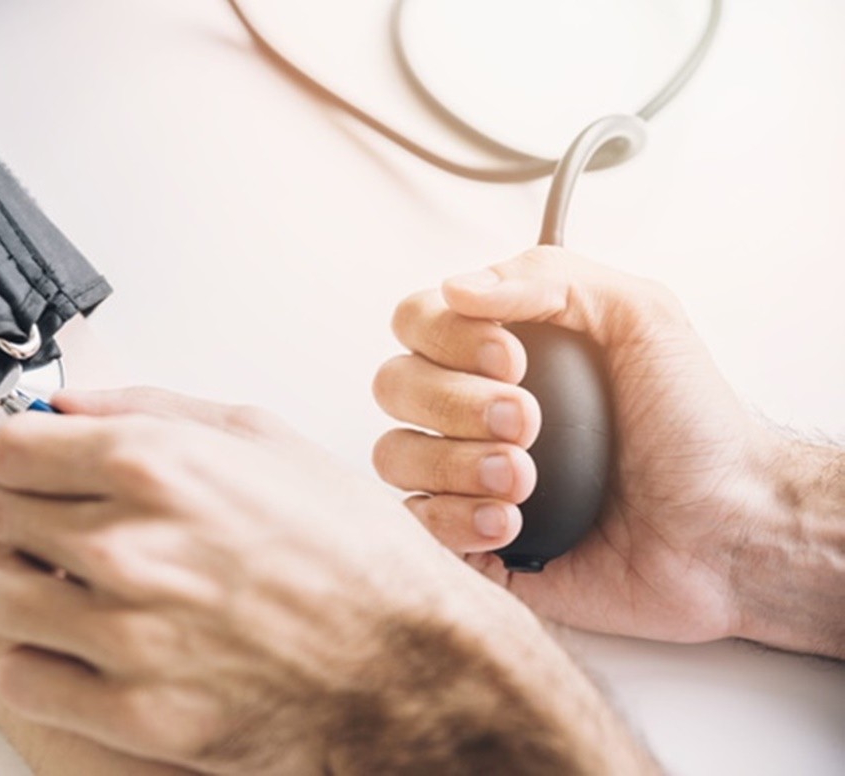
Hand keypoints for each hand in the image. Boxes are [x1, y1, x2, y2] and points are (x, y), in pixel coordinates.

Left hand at [0, 388, 636, 773]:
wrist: (412, 663)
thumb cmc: (351, 550)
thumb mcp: (265, 440)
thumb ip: (152, 410)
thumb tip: (66, 407)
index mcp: (158, 466)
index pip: (12, 449)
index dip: (29, 458)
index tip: (46, 473)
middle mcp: (129, 547)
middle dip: (32, 521)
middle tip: (76, 535)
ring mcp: (126, 638)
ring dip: (22, 592)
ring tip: (72, 594)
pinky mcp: (135, 716)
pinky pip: (23, 680)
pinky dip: (44, 665)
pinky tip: (88, 653)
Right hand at [373, 246, 777, 643]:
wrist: (728, 529)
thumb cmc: (696, 429)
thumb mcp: (643, 316)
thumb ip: (550, 278)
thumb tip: (458, 287)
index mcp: (505, 351)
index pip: (419, 321)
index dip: (447, 336)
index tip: (513, 358)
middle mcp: (475, 407)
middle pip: (394, 384)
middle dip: (455, 402)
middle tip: (528, 421)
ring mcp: (468, 474)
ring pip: (394, 454)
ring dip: (454, 462)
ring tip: (524, 479)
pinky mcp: (471, 540)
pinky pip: (416, 523)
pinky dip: (455, 519)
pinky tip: (511, 521)